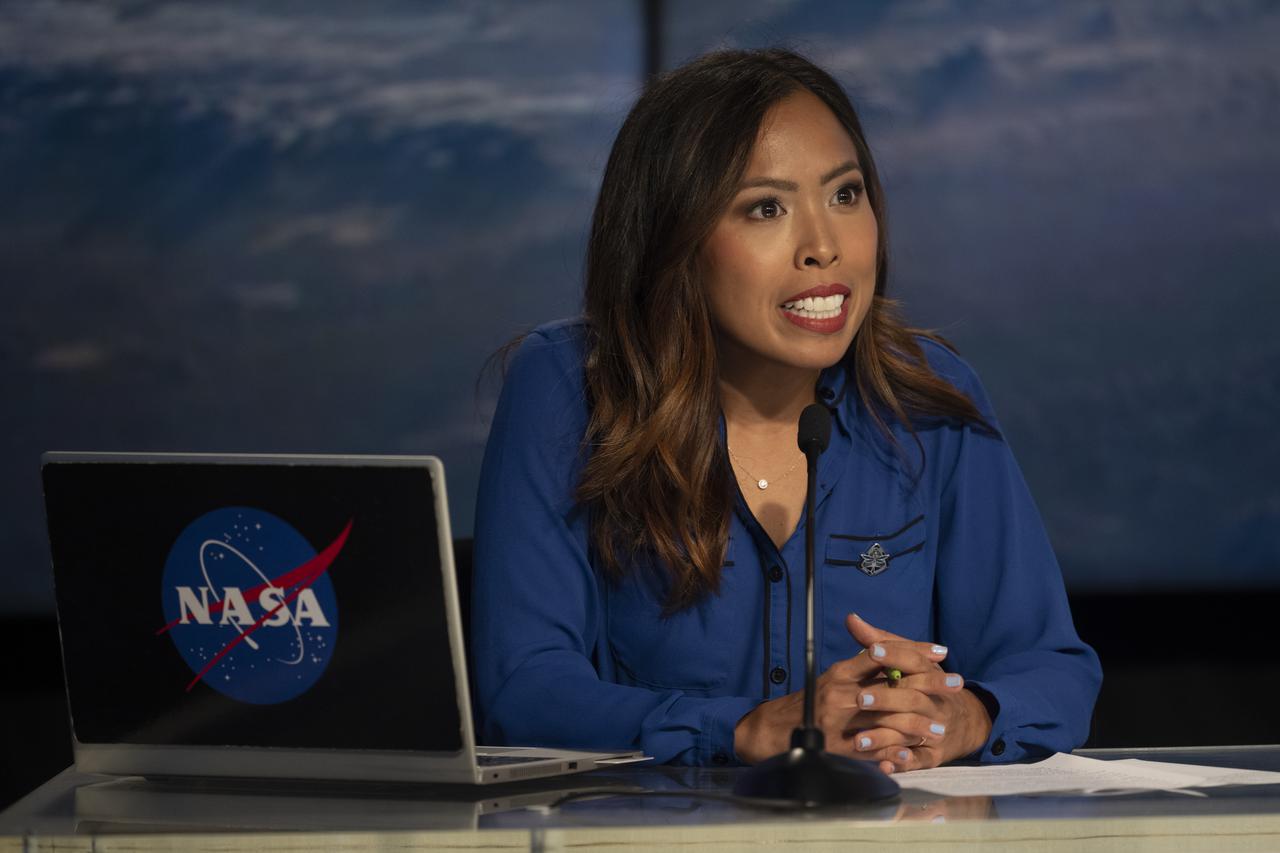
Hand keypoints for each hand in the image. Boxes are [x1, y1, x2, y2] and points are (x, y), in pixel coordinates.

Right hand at [732, 614, 963, 769]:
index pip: (882, 655)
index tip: (943, 653)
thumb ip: (862, 663)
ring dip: (917, 725)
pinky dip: (895, 753)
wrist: (775, 729)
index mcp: (841, 672)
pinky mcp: (839, 748)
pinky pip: (873, 751)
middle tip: (956, 687)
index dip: (914, 652)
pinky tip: (914, 753)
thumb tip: (886, 647)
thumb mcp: (835, 677)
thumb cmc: (812, 701)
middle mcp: (841, 694)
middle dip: (929, 686)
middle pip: (893, 686)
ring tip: (940, 729)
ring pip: (888, 721)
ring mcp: (840, 722)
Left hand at [844, 613, 991, 772]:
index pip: (914, 662)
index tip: (873, 651)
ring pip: (912, 732)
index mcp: (929, 674)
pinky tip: (883, 765)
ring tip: (858, 740)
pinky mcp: (933, 754)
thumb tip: (851, 619)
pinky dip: (902, 764)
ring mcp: (935, 729)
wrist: (964, 721)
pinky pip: (918, 761)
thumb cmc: (926, 685)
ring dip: (885, 737)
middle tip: (858, 699)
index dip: (894, 655)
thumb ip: (880, 642)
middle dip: (886, 699)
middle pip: (913, 698)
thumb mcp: (909, 661)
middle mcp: (934, 702)